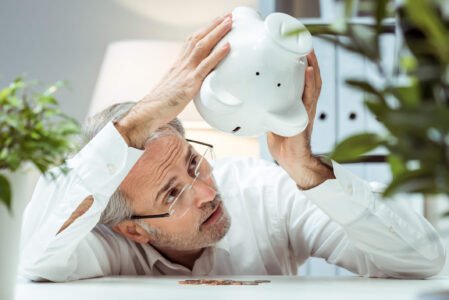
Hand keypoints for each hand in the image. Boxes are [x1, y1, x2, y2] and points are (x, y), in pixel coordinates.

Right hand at [116, 13, 232, 148]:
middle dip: (213, 25)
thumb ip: (186, 80)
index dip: (204, 29)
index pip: (192, 41)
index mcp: (178, 64)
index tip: (216, 21)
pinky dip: (217, 54)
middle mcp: (181, 64)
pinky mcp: (189, 84)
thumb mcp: (175, 87)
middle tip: (227, 15)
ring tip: (229, 22)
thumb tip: (197, 81)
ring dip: (217, 32)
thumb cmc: (161, 103)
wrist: (148, 113)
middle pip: (198, 38)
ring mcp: (185, 72)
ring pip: (202, 46)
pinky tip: (227, 46)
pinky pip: (205, 66)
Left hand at [267, 50, 332, 188]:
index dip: (300, 63)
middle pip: (310, 76)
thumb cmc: (282, 141)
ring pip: (313, 83)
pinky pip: (309, 98)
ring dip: (312, 65)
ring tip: (307, 50)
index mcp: (297, 102)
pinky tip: (309, 72)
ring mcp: (307, 109)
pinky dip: (310, 84)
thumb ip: (266, 107)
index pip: (301, 78)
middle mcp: (304, 102)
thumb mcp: (272, 118)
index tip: (293, 47)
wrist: (291, 160)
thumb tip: (250, 98)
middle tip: (302, 41)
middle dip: (308, 58)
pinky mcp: (305, 117)